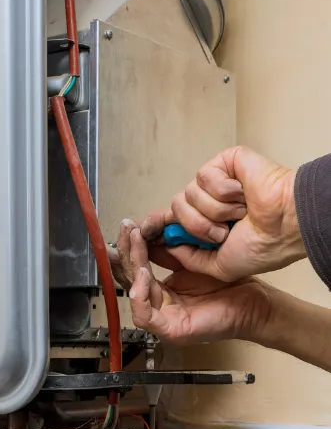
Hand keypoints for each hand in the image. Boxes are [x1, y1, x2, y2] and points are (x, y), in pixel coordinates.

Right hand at [109, 220, 270, 343]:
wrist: (254, 303)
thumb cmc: (230, 284)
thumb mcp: (193, 260)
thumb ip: (169, 251)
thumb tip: (147, 231)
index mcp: (162, 292)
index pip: (135, 269)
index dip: (130, 247)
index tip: (129, 226)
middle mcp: (159, 306)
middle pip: (130, 279)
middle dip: (126, 251)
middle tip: (127, 228)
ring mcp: (163, 320)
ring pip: (133, 294)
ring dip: (131, 266)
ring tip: (136, 242)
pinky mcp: (170, 331)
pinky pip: (144, 316)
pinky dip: (140, 295)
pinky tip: (144, 273)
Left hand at [140, 146, 305, 281]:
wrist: (284, 227)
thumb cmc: (262, 247)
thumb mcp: (218, 266)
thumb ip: (190, 258)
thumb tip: (167, 246)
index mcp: (206, 224)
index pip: (172, 220)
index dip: (156, 225)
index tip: (144, 231)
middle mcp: (208, 203)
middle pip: (175, 209)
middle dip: (197, 226)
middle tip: (224, 232)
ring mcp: (215, 182)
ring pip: (187, 195)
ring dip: (215, 211)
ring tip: (239, 213)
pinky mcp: (224, 163)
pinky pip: (204, 177)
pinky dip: (224, 191)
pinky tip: (241, 194)